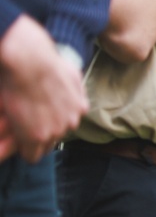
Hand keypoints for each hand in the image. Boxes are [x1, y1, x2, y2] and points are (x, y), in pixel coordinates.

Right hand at [0, 15, 88, 162]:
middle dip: (42, 134)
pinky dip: (23, 151)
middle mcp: (72, 121)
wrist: (30, 62)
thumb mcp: (72, 73)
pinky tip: (14, 143)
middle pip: (56, 138)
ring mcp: (56, 130)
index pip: (66, 126)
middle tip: (26, 126)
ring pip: (44, 147)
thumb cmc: (46, 62)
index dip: (50, 125)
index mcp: (80, 108)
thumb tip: (74, 93)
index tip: (38, 121)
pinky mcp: (37, 136)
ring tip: (18, 132)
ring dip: (31, 142)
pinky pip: (31, 155)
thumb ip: (76, 88)